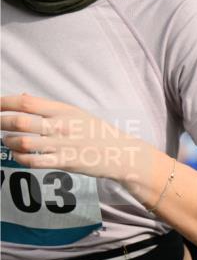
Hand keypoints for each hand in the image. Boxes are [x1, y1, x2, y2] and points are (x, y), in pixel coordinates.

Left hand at [1, 93, 153, 184]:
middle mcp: (61, 126)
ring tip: (6, 140)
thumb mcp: (76, 113)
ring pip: (22, 142)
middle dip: (0, 122)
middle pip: (20, 122)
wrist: (120, 153)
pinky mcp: (63, 162)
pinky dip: (20, 158)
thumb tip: (23, 97)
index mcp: (64, 110)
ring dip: (8, 141)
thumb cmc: (98, 132)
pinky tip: (19, 155)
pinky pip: (33, 161)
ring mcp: (61, 145)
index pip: (26, 102)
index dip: (5, 103)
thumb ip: (49, 107)